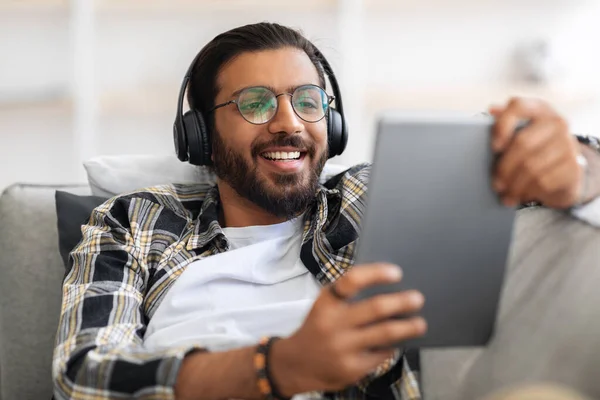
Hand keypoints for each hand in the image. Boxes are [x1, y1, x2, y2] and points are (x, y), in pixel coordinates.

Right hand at [270, 263, 425, 395]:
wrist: (296, 364)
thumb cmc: (318, 328)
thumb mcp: (324, 306)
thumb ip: (348, 297)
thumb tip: (389, 288)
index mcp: (326, 302)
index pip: (352, 281)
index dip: (376, 274)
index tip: (397, 272)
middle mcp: (333, 323)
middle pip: (375, 308)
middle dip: (402, 302)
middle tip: (418, 299)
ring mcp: (343, 348)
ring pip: (385, 333)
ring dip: (407, 327)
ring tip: (420, 323)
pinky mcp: (352, 368)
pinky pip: (381, 354)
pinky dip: (392, 346)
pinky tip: (397, 342)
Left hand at [490, 97, 583, 208]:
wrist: (566, 173)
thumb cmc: (534, 151)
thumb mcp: (520, 135)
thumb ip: (504, 124)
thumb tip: (492, 109)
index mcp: (539, 110)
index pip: (518, 106)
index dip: (502, 125)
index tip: (493, 147)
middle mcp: (556, 123)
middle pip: (522, 143)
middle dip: (504, 168)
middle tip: (495, 184)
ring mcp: (568, 144)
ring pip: (532, 167)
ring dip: (514, 185)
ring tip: (506, 195)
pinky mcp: (574, 166)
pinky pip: (543, 182)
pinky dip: (527, 192)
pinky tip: (520, 196)